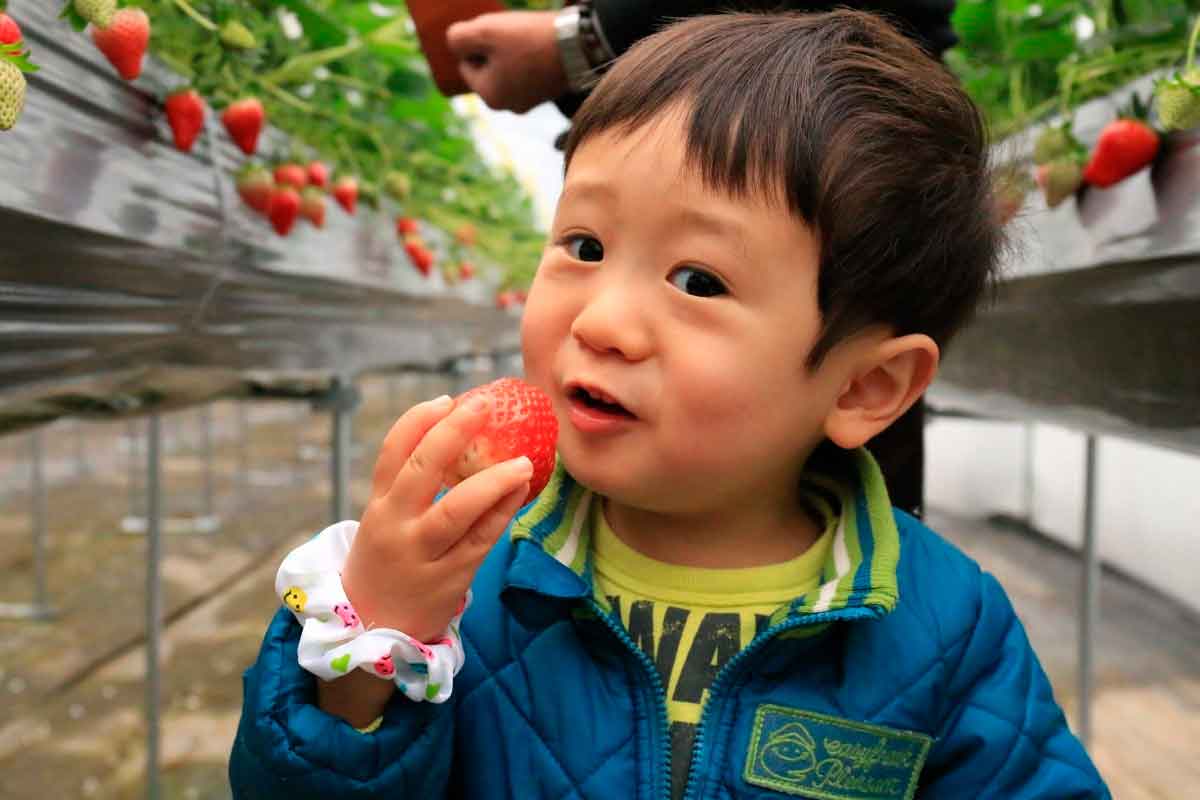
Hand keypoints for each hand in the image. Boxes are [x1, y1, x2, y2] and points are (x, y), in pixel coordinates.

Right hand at [340, 394, 532, 642]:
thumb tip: (458, 439)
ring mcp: (422, 555)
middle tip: (483, 407)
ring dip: (492, 481)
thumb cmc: (387, 564)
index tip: (447, 400)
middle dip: (452, 433)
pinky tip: (520, 492)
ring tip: (521, 460)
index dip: (418, 421)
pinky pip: (481, 540)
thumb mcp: (384, 524)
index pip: (391, 453)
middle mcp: (396, 527)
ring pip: (456, 510)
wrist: (374, 632)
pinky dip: (503, 513)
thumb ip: (410, 490)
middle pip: (421, 470)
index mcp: (378, 507)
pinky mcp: (449, 579)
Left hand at [446, 11, 566, 112]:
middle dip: (494, 49)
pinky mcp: (545, 92)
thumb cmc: (529, 39)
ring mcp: (529, 101)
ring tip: (528, 40)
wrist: (579, 46)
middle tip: (513, 34)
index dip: (477, 42)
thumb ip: (458, 38)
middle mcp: (508, 106)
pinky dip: (528, 58)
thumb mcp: (484, 31)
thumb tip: (454, 44)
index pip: (466, 64)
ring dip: (511, 52)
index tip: (498, 33)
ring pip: (507, 69)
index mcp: (490, 96)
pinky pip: (526, 72)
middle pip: (487, 68)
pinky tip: (539, 47)